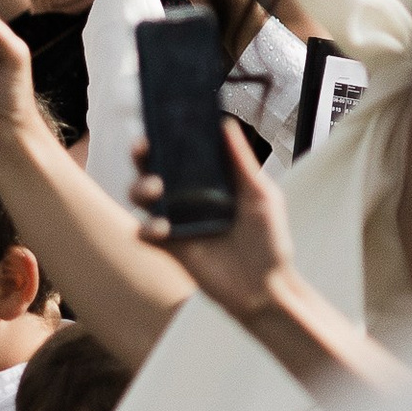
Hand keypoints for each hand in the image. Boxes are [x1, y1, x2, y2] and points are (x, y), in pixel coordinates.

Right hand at [131, 123, 290, 316]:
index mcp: (211, 181)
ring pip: (142, 196)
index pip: (183, 152)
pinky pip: (146, 231)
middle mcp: (189, 198)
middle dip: (143, 155)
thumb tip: (225, 123)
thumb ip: (240, 162)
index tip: (160, 121)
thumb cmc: (270, 242)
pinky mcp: (170, 247)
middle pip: (155, 168)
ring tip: (156, 188)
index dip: (168, 136)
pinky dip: (149, 226)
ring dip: (141, 186)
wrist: (265, 288)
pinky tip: (163, 227)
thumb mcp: (262, 196)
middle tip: (143, 147)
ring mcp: (177, 221)